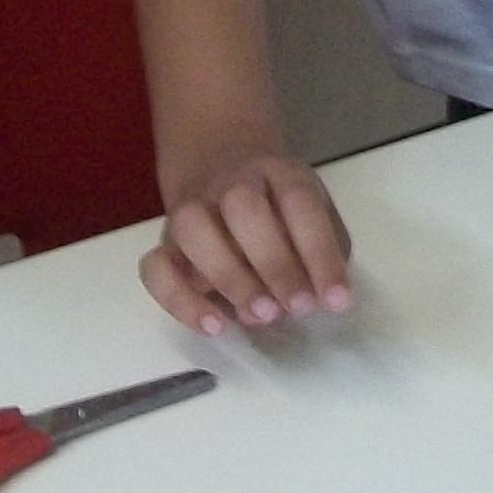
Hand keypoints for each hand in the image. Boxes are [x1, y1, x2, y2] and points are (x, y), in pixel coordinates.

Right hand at [142, 122, 354, 336]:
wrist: (220, 165)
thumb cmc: (279, 210)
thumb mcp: (313, 216)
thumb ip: (320, 253)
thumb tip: (315, 298)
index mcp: (278, 173)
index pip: (299, 203)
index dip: (320, 253)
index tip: (337, 301)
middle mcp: (230, 183)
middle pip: (242, 207)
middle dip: (273, 262)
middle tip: (296, 307)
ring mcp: (191, 210)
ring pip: (193, 228)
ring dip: (228, 276)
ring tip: (259, 316)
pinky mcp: (165, 243)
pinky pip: (156, 267)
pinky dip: (179, 300)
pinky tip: (214, 327)